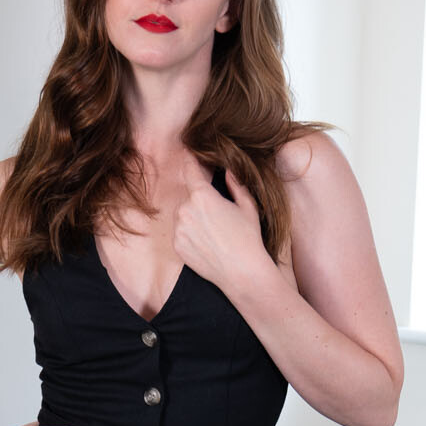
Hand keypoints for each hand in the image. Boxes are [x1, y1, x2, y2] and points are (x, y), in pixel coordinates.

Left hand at [173, 166, 275, 296]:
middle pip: (189, 196)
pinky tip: (208, 242)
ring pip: (183, 214)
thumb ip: (236, 184)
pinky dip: (190, 233)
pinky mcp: (177, 246)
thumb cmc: (248, 238)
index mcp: (202, 196)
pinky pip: (181, 232)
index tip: (189, 152)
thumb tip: (229, 171)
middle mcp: (185, 210)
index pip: (189, 170)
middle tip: (218, 213)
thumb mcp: (247, 206)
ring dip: (194, 216)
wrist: (242, 272)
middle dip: (200, 199)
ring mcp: (179, 229)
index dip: (190, 160)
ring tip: (215, 231)